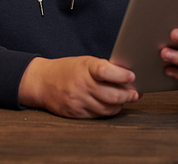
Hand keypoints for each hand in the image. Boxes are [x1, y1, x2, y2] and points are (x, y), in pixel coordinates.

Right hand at [18, 55, 139, 117]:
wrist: (42, 82)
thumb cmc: (67, 69)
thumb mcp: (84, 62)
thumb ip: (103, 68)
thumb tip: (126, 77)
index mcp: (84, 67)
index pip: (105, 71)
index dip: (121, 75)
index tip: (132, 76)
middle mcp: (81, 85)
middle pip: (110, 95)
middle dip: (127, 95)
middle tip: (135, 93)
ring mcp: (78, 101)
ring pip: (107, 108)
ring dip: (119, 105)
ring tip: (125, 99)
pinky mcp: (76, 113)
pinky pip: (98, 115)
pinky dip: (108, 111)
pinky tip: (112, 105)